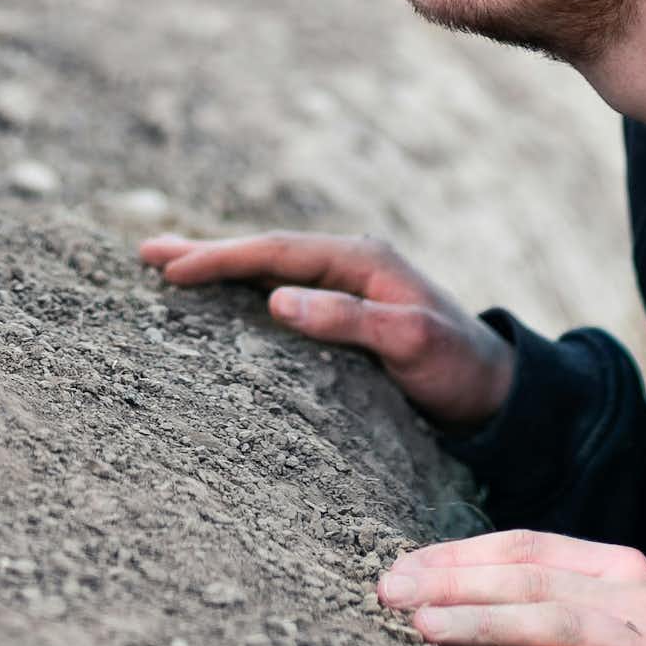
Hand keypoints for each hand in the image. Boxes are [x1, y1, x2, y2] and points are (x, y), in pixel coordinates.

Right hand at [138, 230, 515, 430]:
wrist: (498, 393)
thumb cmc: (458, 369)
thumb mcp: (409, 344)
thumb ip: (348, 319)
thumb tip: (278, 300)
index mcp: (361, 259)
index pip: (276, 253)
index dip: (222, 259)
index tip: (173, 269)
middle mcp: (350, 263)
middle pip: (265, 252)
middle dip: (206, 252)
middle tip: (146, 253)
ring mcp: (347, 285)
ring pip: (270, 269)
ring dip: (220, 267)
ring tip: (167, 266)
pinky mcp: (346, 311)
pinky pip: (283, 290)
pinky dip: (244, 289)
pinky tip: (221, 298)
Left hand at [378, 528, 645, 645]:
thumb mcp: (598, 616)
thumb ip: (540, 596)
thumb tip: (437, 589)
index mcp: (612, 564)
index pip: (523, 546)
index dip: (457, 555)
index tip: (399, 569)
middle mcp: (633, 595)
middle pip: (530, 581)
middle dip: (453, 585)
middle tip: (392, 595)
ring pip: (554, 624)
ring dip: (483, 623)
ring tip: (425, 628)